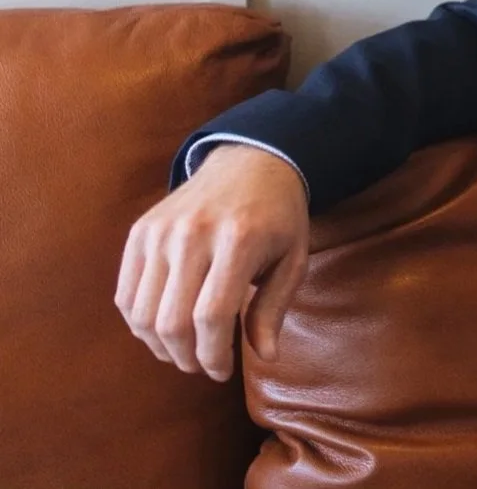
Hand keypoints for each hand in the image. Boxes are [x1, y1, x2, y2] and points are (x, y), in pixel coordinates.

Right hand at [115, 143, 309, 380]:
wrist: (251, 162)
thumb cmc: (279, 217)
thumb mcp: (292, 259)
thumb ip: (274, 308)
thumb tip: (266, 356)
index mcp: (237, 240)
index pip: (212, 317)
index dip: (214, 355)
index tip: (222, 372)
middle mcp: (192, 234)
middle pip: (172, 322)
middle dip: (187, 357)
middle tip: (202, 366)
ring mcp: (160, 231)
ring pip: (142, 314)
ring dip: (160, 347)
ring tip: (184, 353)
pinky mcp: (140, 232)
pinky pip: (126, 294)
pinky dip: (140, 322)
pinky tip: (164, 330)